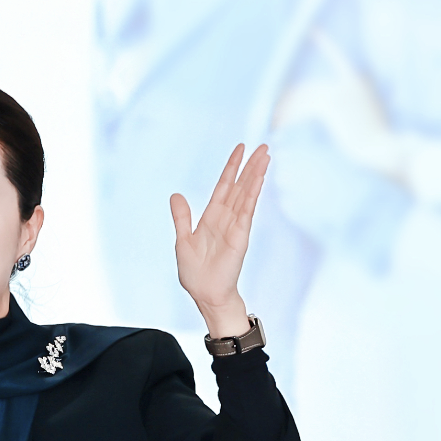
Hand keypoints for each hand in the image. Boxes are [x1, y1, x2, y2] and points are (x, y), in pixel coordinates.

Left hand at [171, 143, 269, 338]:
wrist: (206, 295)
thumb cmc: (195, 274)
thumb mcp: (182, 240)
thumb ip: (182, 217)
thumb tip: (176, 195)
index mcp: (211, 217)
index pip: (224, 186)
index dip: (231, 167)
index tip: (240, 149)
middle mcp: (226, 218)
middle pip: (240, 185)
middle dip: (250, 165)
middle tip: (262, 145)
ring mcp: (235, 225)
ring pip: (247, 193)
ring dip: (255, 174)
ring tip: (265, 155)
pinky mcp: (241, 235)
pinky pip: (247, 209)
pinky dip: (252, 193)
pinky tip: (258, 178)